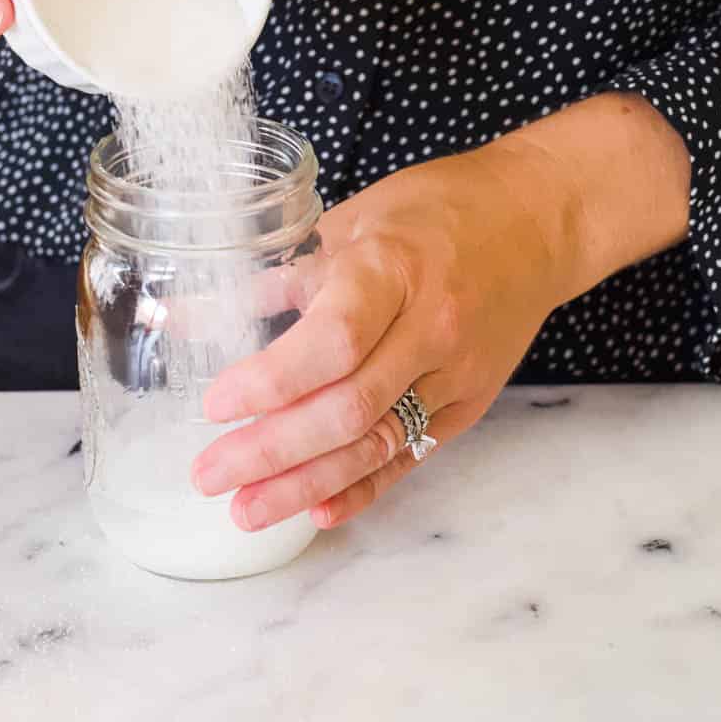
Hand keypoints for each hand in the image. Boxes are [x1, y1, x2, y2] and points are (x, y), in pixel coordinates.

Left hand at [190, 95, 689, 530]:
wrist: (538, 220)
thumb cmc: (435, 209)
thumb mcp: (351, 222)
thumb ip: (274, 278)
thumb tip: (182, 316)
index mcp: (393, 269)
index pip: (332, 342)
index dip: (271, 382)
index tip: (215, 404)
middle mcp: (429, 328)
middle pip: (348, 407)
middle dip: (272, 450)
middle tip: (208, 475)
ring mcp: (456, 372)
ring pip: (376, 443)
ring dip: (306, 484)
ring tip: (246, 511)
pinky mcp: (469, 403)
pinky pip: (410, 454)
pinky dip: (363, 488)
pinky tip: (317, 512)